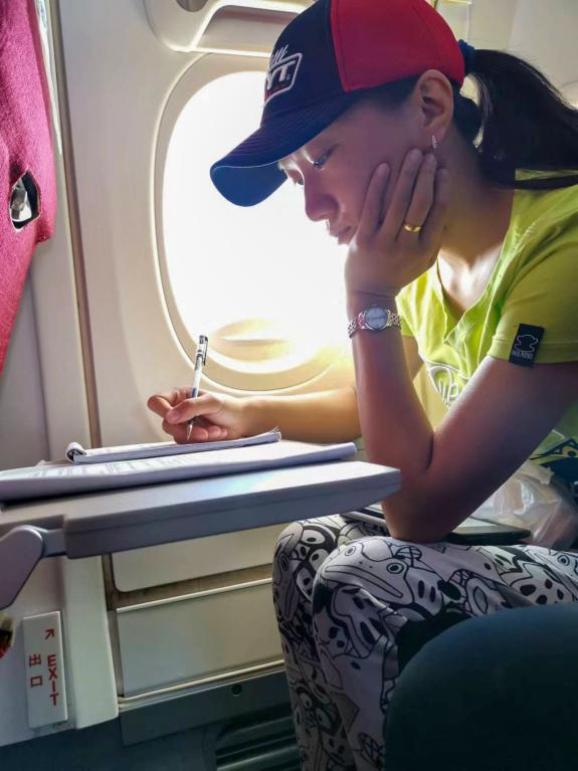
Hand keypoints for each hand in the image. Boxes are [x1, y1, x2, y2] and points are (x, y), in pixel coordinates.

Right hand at [147, 388, 252, 442]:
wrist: (242, 422)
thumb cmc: (229, 407)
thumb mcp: (211, 402)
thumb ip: (190, 406)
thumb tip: (171, 415)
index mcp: (180, 396)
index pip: (157, 402)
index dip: (162, 410)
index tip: (175, 417)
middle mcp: (179, 411)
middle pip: (167, 424)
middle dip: (188, 430)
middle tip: (205, 431)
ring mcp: (183, 426)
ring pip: (178, 436)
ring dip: (198, 436)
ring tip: (215, 430)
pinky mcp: (190, 439)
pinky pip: (188, 444)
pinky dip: (202, 441)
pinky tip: (215, 435)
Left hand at [345, 148, 449, 297]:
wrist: (370, 294)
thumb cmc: (399, 273)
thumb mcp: (424, 261)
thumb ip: (436, 238)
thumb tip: (445, 205)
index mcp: (425, 249)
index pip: (438, 212)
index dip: (442, 188)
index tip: (443, 169)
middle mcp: (406, 245)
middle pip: (420, 203)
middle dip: (426, 176)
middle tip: (428, 155)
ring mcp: (384, 242)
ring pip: (398, 202)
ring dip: (407, 175)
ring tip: (412, 154)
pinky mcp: (363, 240)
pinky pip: (372, 208)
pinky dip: (378, 186)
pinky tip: (383, 167)